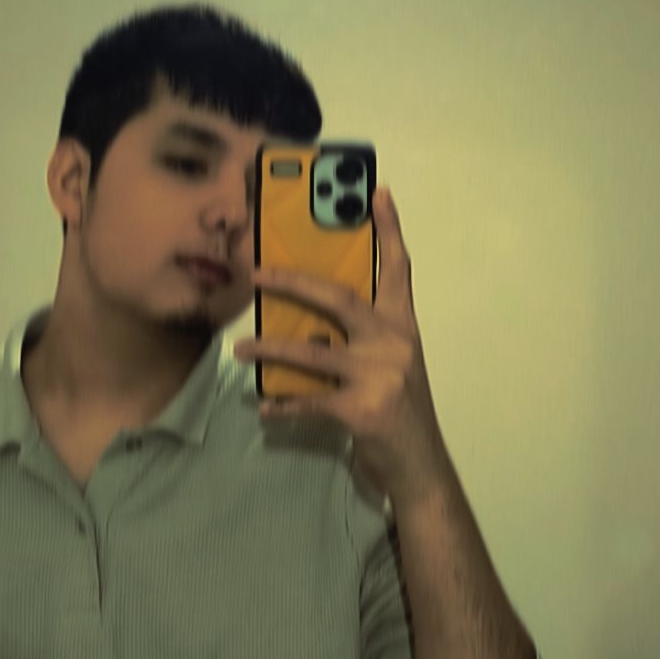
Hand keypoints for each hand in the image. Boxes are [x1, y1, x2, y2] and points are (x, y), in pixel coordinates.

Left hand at [233, 186, 450, 508]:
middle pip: (339, 299)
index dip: (390, 230)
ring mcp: (379, 377)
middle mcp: (394, 344)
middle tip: (256, 273)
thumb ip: (360, 340)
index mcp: (402, 327)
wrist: (419, 465)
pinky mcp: (361, 410)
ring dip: (270, 348)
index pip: (399, 269)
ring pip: (312, 352)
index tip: (379, 193)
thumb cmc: (400, 411)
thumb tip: (307, 323)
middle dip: (294, 282)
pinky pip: (308, 401)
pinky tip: (263, 407)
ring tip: (240, 348)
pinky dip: (281, 405)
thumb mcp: (390, 365)